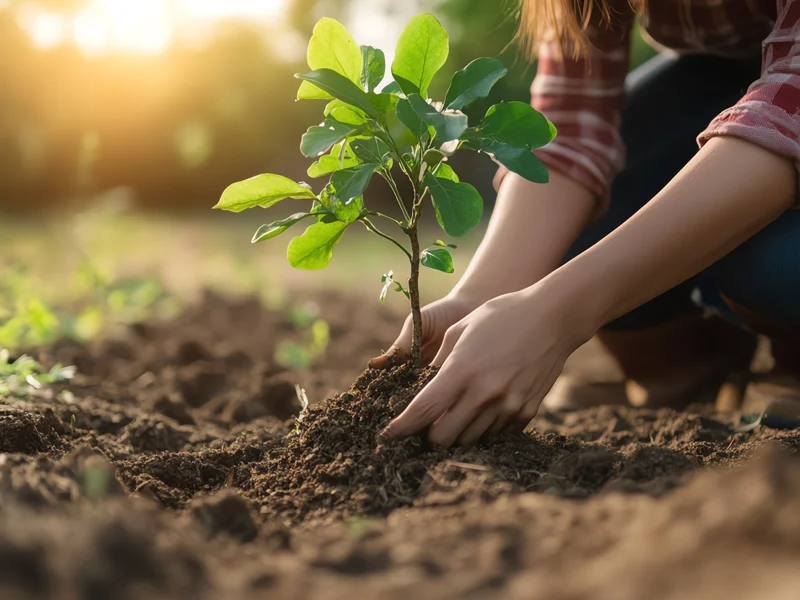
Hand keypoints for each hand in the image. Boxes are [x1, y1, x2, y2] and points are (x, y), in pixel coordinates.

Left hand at [380, 285, 592, 446]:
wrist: (554, 317)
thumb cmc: (501, 315)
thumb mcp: (460, 330)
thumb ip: (438, 363)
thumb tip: (422, 390)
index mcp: (462, 369)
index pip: (423, 411)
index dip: (400, 428)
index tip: (387, 436)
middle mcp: (484, 393)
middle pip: (442, 437)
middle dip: (427, 436)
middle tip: (425, 425)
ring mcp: (508, 405)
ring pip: (469, 440)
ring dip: (456, 433)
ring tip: (455, 414)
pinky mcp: (526, 412)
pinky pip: (496, 434)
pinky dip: (483, 429)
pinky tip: (483, 409)